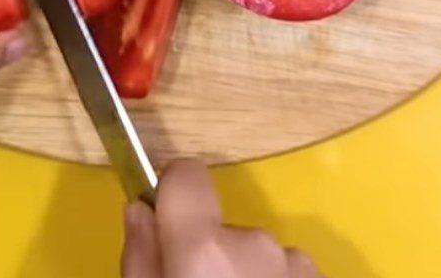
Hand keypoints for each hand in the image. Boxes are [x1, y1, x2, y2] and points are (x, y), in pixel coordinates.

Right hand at [122, 160, 321, 277]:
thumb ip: (141, 257)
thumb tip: (141, 210)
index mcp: (205, 247)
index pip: (185, 174)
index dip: (172, 192)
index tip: (165, 219)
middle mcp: (256, 244)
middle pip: (223, 226)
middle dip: (212, 254)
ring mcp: (299, 266)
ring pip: (258, 255)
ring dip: (247, 277)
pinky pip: (287, 274)